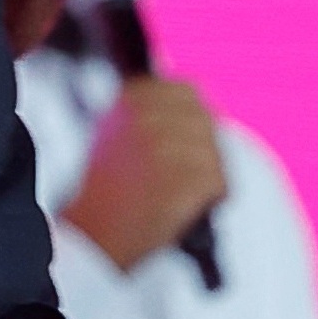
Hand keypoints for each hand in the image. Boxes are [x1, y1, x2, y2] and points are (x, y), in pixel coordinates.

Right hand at [62, 78, 226, 271]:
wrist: (97, 231)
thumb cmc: (106, 187)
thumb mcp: (114, 128)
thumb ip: (146, 104)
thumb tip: (184, 87)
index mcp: (132, 97)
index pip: (186, 91)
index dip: (191, 117)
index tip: (188, 137)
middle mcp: (151, 115)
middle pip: (205, 121)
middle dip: (202, 147)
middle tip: (189, 172)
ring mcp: (170, 145)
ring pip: (215, 153)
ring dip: (207, 175)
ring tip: (182, 193)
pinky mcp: (188, 177)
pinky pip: (220, 182)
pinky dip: (212, 198)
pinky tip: (189, 207)